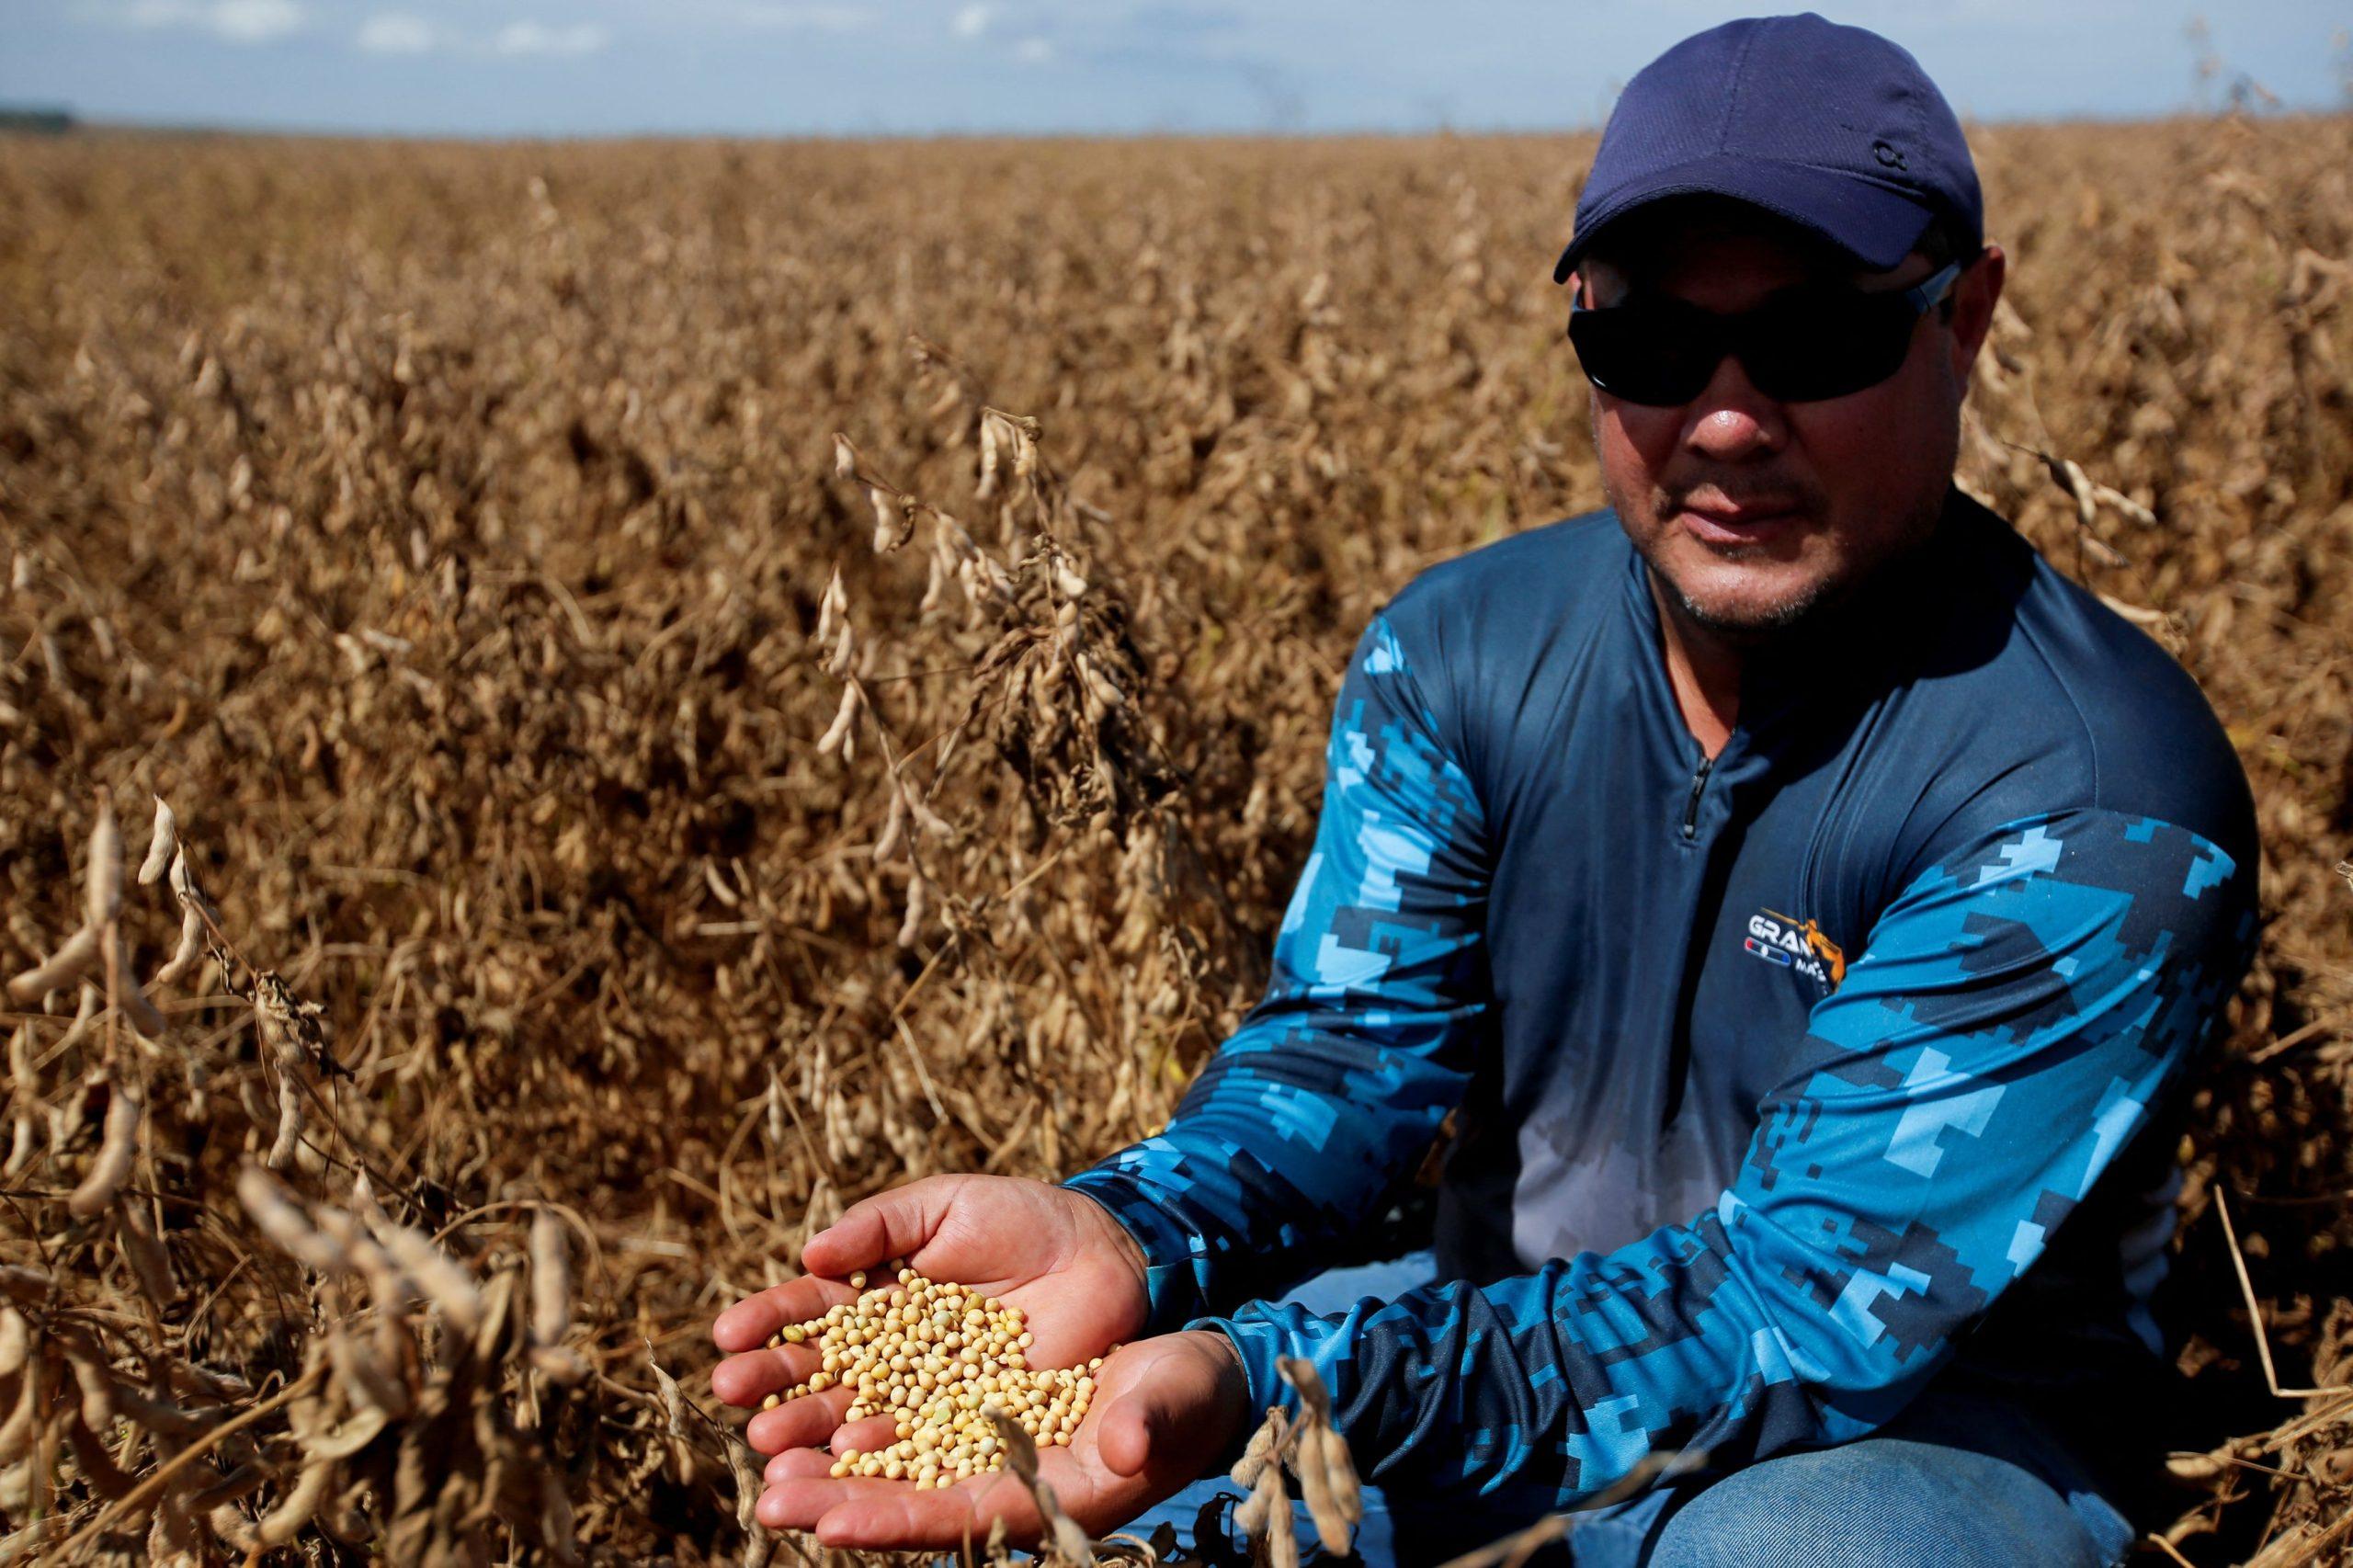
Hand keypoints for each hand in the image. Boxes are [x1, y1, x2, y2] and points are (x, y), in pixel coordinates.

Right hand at [710, 1174, 1152, 1456]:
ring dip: (812, 1458)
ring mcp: (930, 1403)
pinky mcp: (975, 1438)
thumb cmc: (1021, 1219)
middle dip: (776, 1396)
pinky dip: (881, 1487)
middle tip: (738, 1403)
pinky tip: (841, 1498)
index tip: (728, 1339)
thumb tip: (812, 1254)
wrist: (1107, 1254)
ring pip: (859, 1437)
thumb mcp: (947, 1206)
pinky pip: (923, 1467)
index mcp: (874, 1301)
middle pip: (822, 1385)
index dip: (768, 1326)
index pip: (809, 1316)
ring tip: (772, 1471)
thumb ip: (881, 1223)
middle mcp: (892, 1361)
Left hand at [755, 1330, 1252, 1549]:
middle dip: (824, 1484)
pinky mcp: (943, 1337)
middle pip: (887, 1475)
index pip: (948, 1517)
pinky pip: (874, 1345)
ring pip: (866, 1410)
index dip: (890, 1520)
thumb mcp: (1173, 1404)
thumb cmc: (1181, 1389)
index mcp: (1029, 1490)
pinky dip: (826, 1341)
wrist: (1169, 1322)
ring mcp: (952, 1395)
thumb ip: (1146, 1425)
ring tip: (742, 1401)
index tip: (827, 1521)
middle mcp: (975, 1451)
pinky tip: (769, 1334)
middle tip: (766, 1490)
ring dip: (808, 1411)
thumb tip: (1123, 1447)